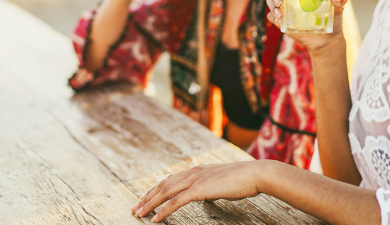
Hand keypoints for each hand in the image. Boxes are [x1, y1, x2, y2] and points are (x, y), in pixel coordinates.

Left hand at [131, 161, 262, 221]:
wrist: (254, 174)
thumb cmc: (242, 180)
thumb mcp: (221, 184)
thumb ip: (209, 189)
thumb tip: (204, 197)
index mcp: (197, 170)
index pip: (170, 180)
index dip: (155, 190)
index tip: (145, 198)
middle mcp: (192, 173)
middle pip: (163, 185)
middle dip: (147, 197)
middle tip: (135, 208)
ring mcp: (195, 180)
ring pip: (165, 193)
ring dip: (149, 204)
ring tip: (139, 214)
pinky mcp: (199, 190)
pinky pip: (176, 202)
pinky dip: (163, 211)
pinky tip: (155, 219)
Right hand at [265, 0, 348, 53]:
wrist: (327, 39)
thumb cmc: (333, 18)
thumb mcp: (339, 7)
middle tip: (280, 0)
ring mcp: (285, 8)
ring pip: (270, 1)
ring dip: (272, 5)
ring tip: (281, 13)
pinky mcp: (283, 21)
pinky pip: (271, 17)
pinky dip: (273, 17)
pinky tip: (280, 19)